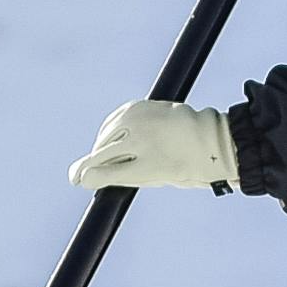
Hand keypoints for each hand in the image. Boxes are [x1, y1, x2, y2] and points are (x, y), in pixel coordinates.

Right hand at [68, 97, 237, 195]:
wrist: (211, 140)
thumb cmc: (184, 166)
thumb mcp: (152, 177)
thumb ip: (117, 176)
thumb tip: (87, 178)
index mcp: (148, 161)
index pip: (106, 169)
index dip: (88, 175)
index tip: (76, 180)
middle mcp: (141, 136)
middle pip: (102, 151)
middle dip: (90, 164)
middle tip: (78, 175)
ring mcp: (138, 117)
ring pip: (106, 136)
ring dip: (102, 147)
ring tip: (103, 160)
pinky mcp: (137, 106)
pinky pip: (113, 121)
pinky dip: (110, 132)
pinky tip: (113, 141)